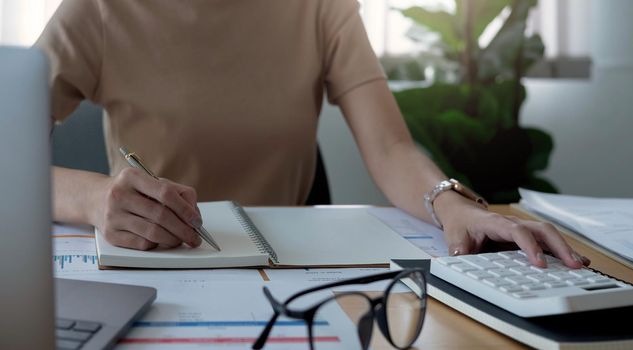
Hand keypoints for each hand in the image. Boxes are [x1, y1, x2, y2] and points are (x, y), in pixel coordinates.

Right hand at [93, 167, 202, 249]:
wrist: (95, 199)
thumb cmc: (132, 191)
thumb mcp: (151, 182)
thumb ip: (177, 192)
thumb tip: (195, 215)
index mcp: (132, 177)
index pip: (166, 193)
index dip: (185, 209)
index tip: (197, 221)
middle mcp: (120, 194)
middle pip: (161, 215)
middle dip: (183, 229)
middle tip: (194, 237)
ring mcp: (113, 215)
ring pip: (153, 232)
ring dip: (173, 239)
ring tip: (181, 240)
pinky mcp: (110, 234)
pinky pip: (142, 243)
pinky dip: (156, 244)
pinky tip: (161, 240)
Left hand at [434, 192, 589, 268]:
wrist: (461, 212)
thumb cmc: (460, 223)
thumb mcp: (454, 237)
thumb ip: (458, 250)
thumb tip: (461, 259)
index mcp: (496, 223)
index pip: (518, 232)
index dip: (530, 247)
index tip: (540, 264)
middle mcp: (513, 223)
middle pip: (541, 230)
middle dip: (559, 246)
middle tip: (573, 265)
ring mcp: (522, 228)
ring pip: (548, 234)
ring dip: (565, 248)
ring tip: (580, 265)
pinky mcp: (526, 235)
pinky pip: (546, 240)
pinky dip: (561, 250)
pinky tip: (575, 260)